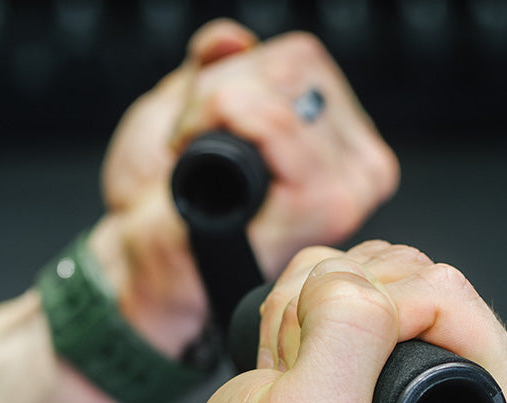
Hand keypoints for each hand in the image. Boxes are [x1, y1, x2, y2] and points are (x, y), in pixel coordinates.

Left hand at [90, 20, 398, 357]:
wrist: (146, 261)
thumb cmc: (169, 205)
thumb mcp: (190, 112)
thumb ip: (217, 67)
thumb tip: (232, 38)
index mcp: (341, 143)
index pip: (303, 60)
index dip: (238, 75)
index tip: (204, 120)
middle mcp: (359, 168)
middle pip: (295, 68)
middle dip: (222, 91)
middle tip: (194, 145)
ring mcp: (347, 190)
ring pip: (280, 92)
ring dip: (214, 110)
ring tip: (197, 159)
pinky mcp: (324, 207)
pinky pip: (273, 121)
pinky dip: (219, 124)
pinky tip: (200, 169)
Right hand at [177, 241, 506, 402]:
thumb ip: (347, 335)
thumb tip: (358, 278)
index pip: (449, 299)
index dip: (371, 314)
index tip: (330, 371)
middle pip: (415, 276)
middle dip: (338, 311)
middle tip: (306, 382)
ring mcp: (444, 379)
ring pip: (381, 273)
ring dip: (315, 313)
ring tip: (298, 383)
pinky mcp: (401, 363)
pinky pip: (355, 283)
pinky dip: (307, 313)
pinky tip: (298, 369)